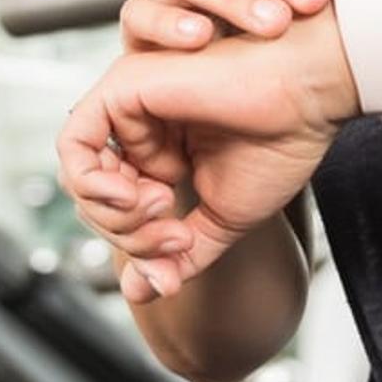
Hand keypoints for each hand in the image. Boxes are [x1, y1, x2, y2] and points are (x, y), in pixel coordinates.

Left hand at [55, 15, 356, 299]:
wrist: (308, 95)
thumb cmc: (279, 143)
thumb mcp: (222, 218)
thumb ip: (179, 253)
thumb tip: (140, 293)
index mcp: (162, 152)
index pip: (119, 212)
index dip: (139, 246)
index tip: (180, 254)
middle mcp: (140, 127)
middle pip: (95, 199)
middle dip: (128, 235)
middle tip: (175, 241)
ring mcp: (128, 105)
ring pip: (81, 177)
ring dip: (115, 214)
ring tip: (163, 212)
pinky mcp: (121, 88)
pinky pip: (73, 145)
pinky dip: (93, 182)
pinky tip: (133, 196)